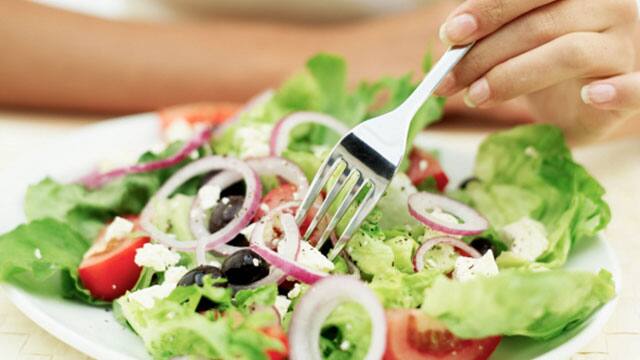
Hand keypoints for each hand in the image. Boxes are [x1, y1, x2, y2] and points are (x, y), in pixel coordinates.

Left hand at [436, 0, 639, 140]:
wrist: (591, 96)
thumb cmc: (550, 60)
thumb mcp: (520, 38)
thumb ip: (495, 31)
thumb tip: (452, 38)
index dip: (488, 9)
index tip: (451, 34)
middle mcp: (608, 7)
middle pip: (541, 23)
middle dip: (485, 53)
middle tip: (447, 79)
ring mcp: (627, 45)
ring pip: (570, 52)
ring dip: (513, 77)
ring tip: (475, 98)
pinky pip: (638, 87)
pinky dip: (617, 91)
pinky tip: (591, 96)